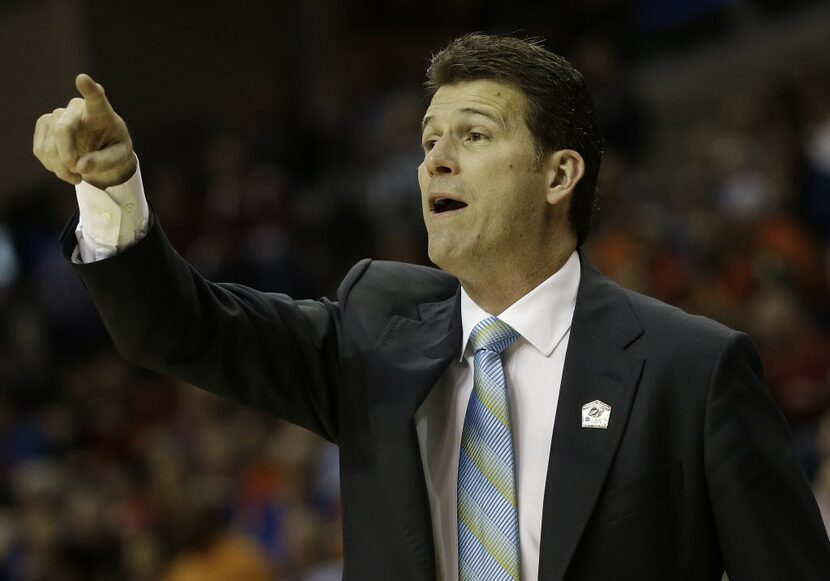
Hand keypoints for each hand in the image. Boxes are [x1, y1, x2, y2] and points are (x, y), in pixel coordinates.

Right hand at [33, 74, 135, 188]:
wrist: (101, 148)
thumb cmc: (114, 148)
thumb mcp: (119, 157)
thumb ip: (104, 161)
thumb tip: (80, 166)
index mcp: (101, 112)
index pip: (96, 98)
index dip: (89, 90)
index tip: (83, 79)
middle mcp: (77, 108)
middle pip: (62, 129)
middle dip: (67, 156)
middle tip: (78, 173)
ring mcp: (58, 114)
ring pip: (49, 145)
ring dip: (61, 168)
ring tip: (76, 175)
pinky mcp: (44, 124)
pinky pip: (41, 150)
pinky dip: (52, 166)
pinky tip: (65, 167)